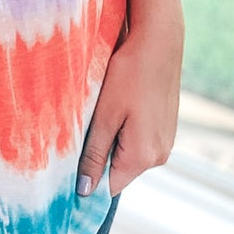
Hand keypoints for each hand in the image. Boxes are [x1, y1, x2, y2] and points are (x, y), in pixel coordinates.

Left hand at [76, 1, 183, 198]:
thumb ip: (94, 155)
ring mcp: (166, 143)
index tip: (67, 171)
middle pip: (118, 173)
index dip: (87, 182)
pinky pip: (139, 143)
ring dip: (110, 143)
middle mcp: (159, 156)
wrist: (159, 42)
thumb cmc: (129, 74)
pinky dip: (124, 133)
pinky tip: (118, 109)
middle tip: (82, 131)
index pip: (109, 188)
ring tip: (101, 115)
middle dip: (97, 159)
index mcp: (143, 157)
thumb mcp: (104, 115)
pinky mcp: (166, 130)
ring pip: (127, 157)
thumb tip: (84, 191)